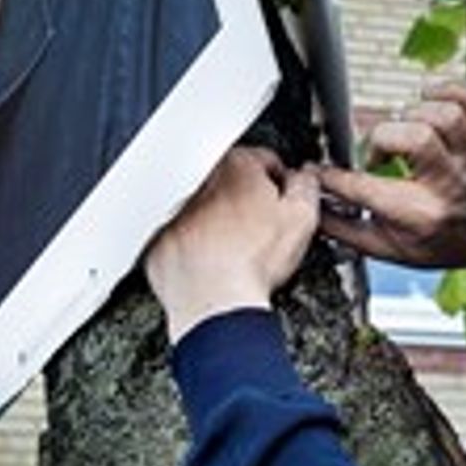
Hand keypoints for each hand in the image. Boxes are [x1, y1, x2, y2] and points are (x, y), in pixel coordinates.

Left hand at [147, 147, 320, 339]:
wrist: (217, 304)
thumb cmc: (254, 263)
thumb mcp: (302, 218)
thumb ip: (307, 186)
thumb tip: (303, 179)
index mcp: (236, 167)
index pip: (264, 161)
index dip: (278, 184)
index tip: (280, 202)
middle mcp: (198, 182)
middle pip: (230, 182)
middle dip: (245, 200)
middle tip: (259, 230)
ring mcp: (173, 211)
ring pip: (202, 208)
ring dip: (217, 221)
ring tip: (236, 250)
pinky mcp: (158, 240)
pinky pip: (180, 236)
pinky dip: (193, 245)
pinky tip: (212, 262)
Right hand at [317, 80, 465, 266]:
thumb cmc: (431, 238)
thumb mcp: (385, 246)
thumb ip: (343, 228)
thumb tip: (307, 210)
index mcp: (420, 216)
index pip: (368, 189)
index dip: (333, 177)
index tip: (318, 171)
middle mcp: (449, 184)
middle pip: (418, 139)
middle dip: (383, 138)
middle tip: (377, 153)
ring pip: (445, 115)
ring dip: (414, 115)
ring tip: (403, 129)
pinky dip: (447, 91)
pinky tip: (427, 102)